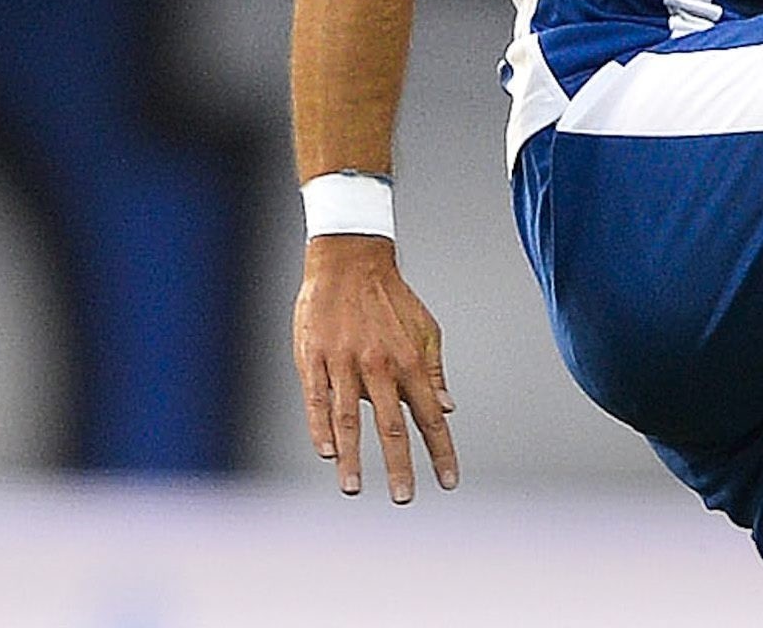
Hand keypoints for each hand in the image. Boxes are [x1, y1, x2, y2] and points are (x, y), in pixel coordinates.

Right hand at [293, 236, 457, 501]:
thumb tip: (447, 409)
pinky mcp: (313, 359)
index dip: (441, 450)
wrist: (350, 262)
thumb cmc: (391, 300)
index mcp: (410, 361)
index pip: (430, 416)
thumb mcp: (424, 329)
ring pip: (349, 418)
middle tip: (404, 498)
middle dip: (399, 465)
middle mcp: (380, 366)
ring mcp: (344, 363)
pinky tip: (326, 451)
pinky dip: (321, 426)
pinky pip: (316, 398)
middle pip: (392, 425)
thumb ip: (433, 370)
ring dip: (352, 457)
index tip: (449, 482)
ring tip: (355, 488)